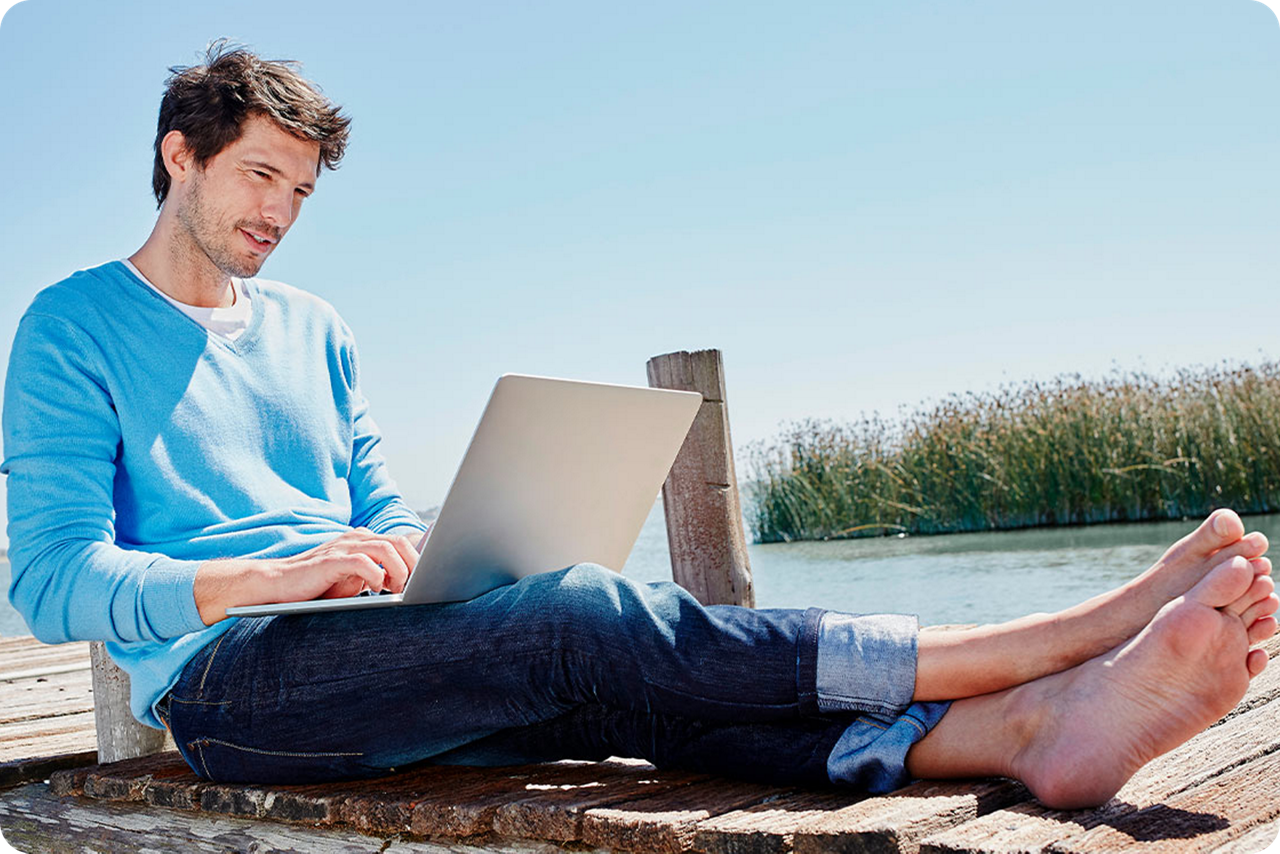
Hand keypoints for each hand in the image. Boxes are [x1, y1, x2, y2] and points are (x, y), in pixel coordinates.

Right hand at [277, 527, 420, 600]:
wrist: (280, 582)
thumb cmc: (319, 584)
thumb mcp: (355, 578)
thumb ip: (378, 574)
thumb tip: (407, 583)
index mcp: (364, 540)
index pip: (400, 541)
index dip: (417, 559)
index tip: (425, 579)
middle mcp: (357, 538)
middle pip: (399, 542)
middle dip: (413, 565)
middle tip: (414, 587)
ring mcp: (344, 546)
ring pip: (386, 549)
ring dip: (398, 571)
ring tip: (396, 590)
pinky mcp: (331, 560)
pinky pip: (363, 562)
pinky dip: (376, 575)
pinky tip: (374, 589)